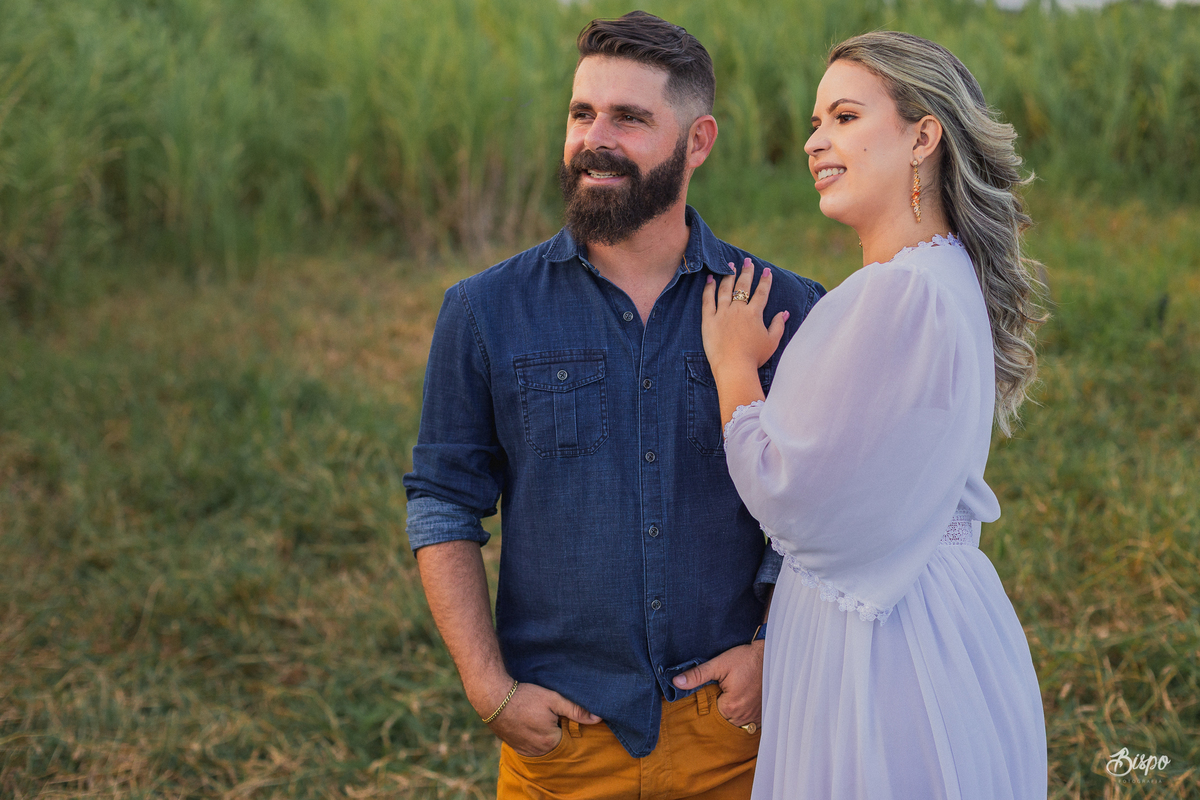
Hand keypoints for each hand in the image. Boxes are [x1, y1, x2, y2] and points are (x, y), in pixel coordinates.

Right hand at [485, 680, 601, 756]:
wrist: (493, 698)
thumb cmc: (525, 697)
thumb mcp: (553, 699)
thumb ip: (576, 710)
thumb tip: (598, 718)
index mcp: (551, 742)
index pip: (569, 735)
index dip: (566, 722)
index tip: (558, 711)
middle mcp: (538, 751)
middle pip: (556, 741)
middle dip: (556, 728)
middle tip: (547, 712)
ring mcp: (525, 750)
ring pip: (544, 744)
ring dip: (544, 733)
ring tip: (537, 716)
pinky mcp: (515, 747)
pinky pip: (531, 745)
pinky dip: (533, 736)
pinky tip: (529, 722)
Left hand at [670, 641, 764, 726]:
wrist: (772, 656)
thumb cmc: (746, 659)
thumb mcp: (720, 664)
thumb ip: (697, 675)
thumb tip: (676, 682)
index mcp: (730, 707)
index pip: (709, 714)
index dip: (706, 702)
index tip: (709, 691)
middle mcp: (743, 717)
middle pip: (722, 720)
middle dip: (718, 709)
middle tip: (720, 692)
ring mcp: (754, 718)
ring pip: (734, 722)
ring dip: (730, 713)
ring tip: (731, 695)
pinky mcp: (761, 715)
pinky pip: (747, 722)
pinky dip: (741, 715)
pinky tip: (741, 700)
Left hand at [701, 259, 789, 379]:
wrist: (734, 367)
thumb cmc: (754, 357)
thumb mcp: (772, 342)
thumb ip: (778, 325)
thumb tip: (784, 313)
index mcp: (754, 314)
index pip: (761, 292)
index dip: (765, 281)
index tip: (767, 271)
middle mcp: (738, 309)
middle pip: (743, 286)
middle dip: (746, 272)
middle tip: (747, 261)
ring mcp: (722, 313)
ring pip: (725, 289)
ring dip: (728, 275)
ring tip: (730, 266)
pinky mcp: (708, 320)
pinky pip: (708, 300)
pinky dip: (708, 288)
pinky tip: (710, 279)